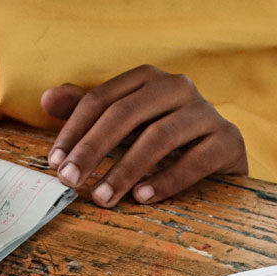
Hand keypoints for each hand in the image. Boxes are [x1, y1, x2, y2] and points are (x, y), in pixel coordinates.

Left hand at [41, 65, 246, 207]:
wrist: (222, 156)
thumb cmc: (163, 137)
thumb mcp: (125, 124)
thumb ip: (87, 110)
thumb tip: (47, 99)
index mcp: (148, 78)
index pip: (102, 99)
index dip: (74, 130)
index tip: (55, 163)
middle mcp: (178, 86)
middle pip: (126, 114)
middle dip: (93, 149)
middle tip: (70, 181)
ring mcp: (207, 111)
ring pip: (159, 137)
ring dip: (126, 170)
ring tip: (104, 197)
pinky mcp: (229, 139)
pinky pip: (195, 160)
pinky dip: (166, 180)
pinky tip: (143, 197)